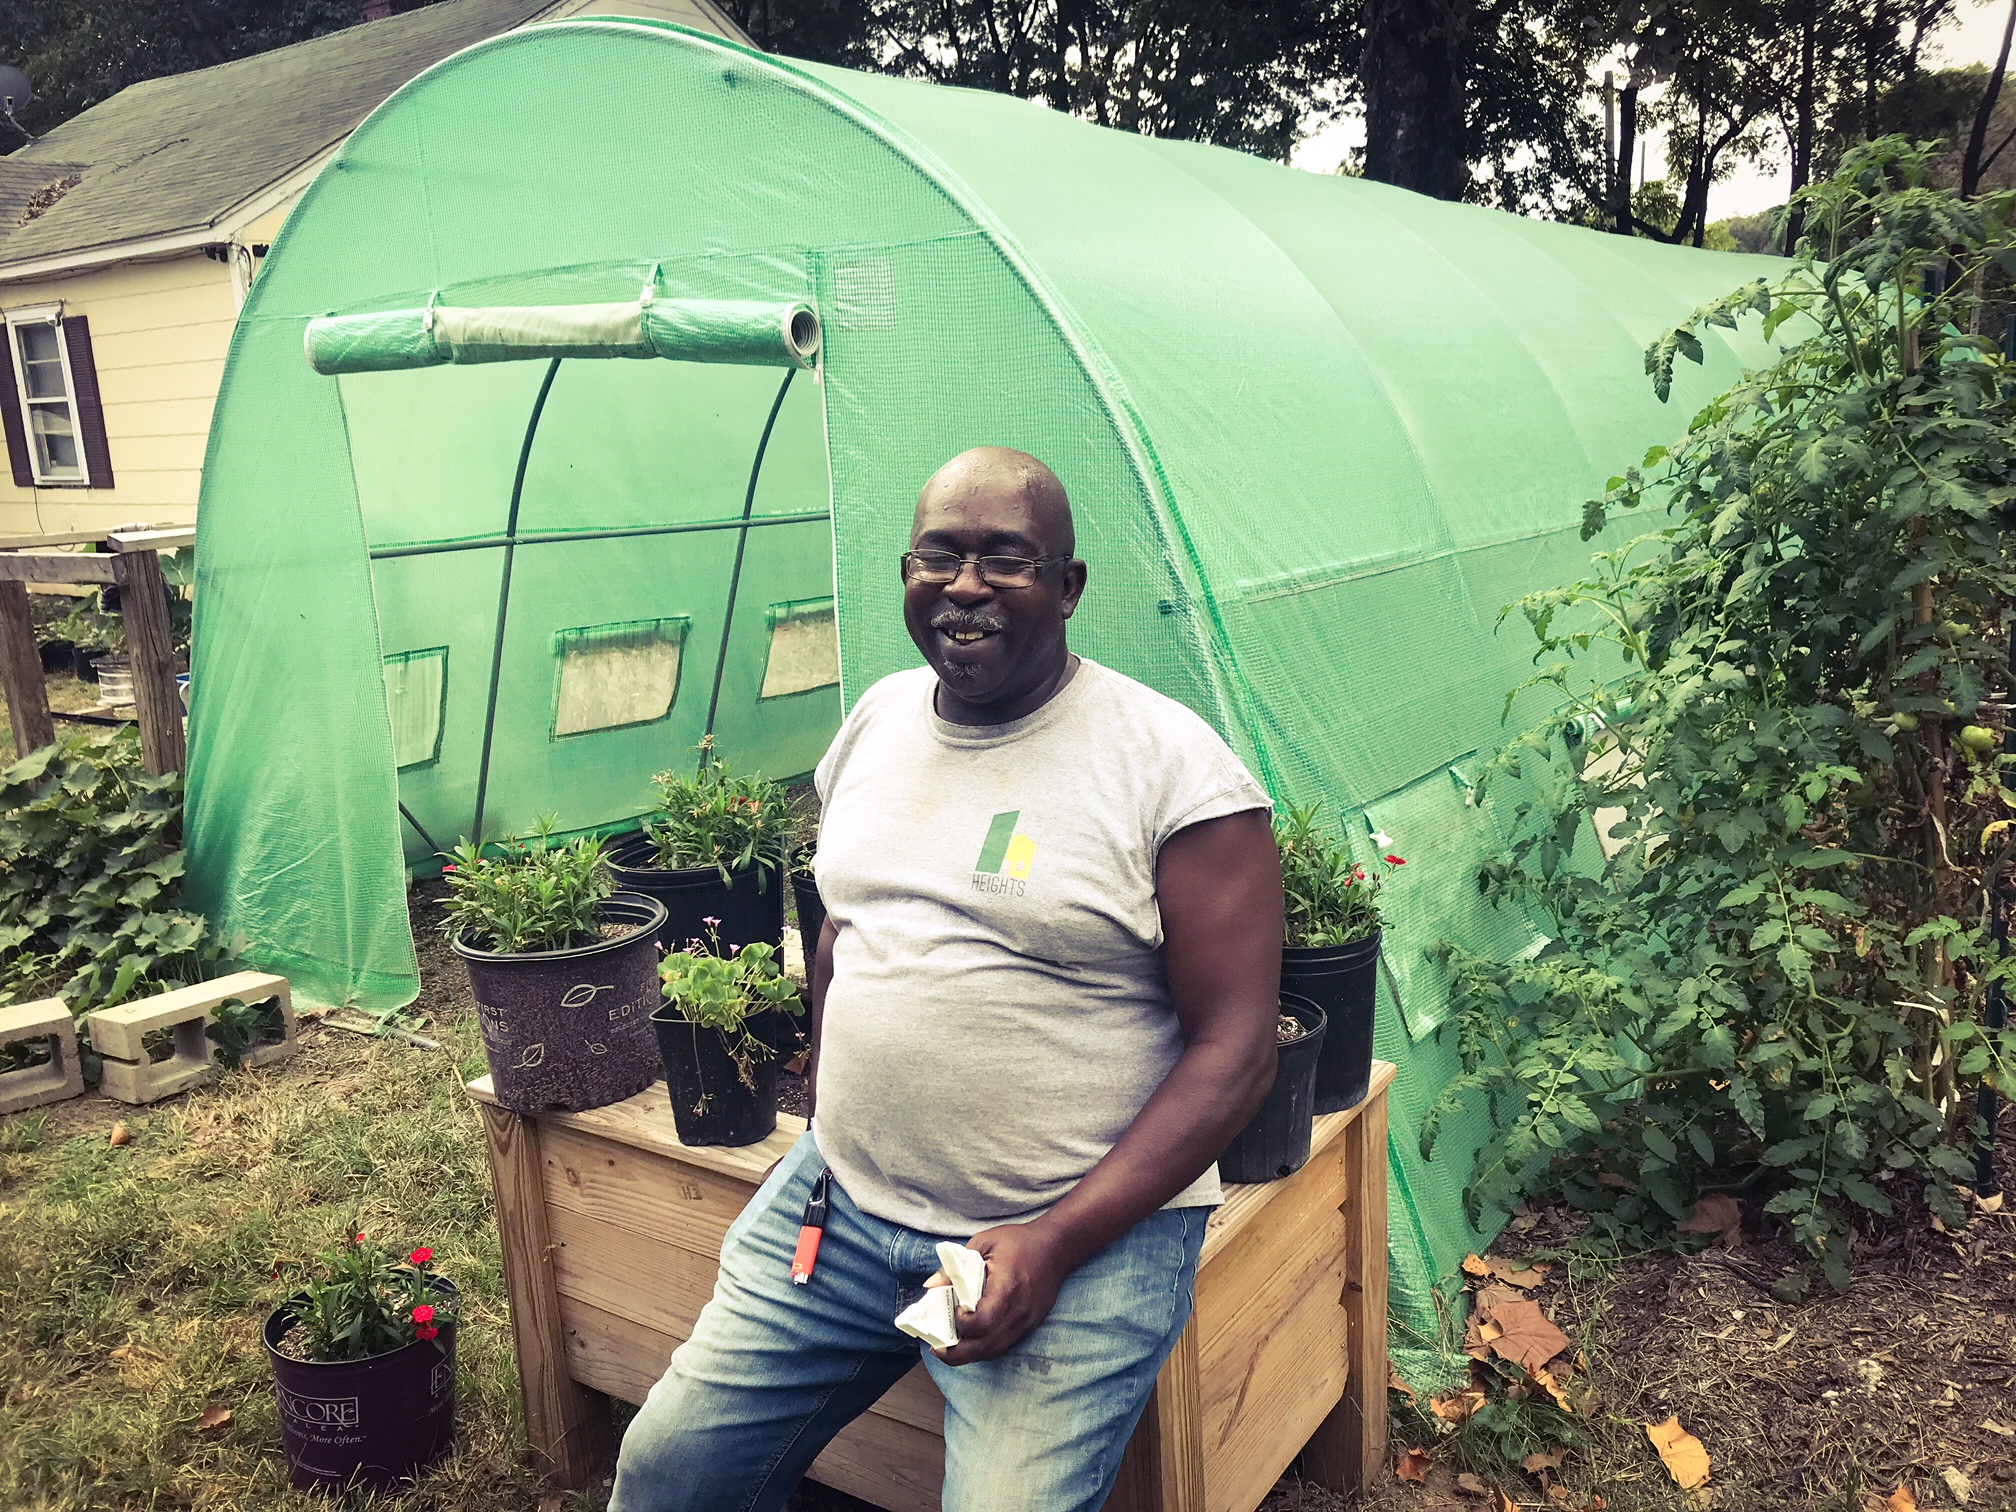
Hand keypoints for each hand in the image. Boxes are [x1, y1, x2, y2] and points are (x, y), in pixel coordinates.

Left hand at [927, 1220, 1072, 1365]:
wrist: (1056, 1248)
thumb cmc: (1019, 1242)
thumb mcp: (984, 1243)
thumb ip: (955, 1266)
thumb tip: (930, 1287)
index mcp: (1007, 1287)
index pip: (983, 1321)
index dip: (963, 1324)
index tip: (954, 1312)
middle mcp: (1018, 1311)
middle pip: (986, 1346)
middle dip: (958, 1354)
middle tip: (938, 1349)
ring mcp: (1026, 1322)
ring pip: (995, 1351)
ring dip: (970, 1355)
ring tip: (950, 1349)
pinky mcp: (1030, 1326)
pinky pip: (1005, 1346)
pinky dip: (985, 1348)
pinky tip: (972, 1342)